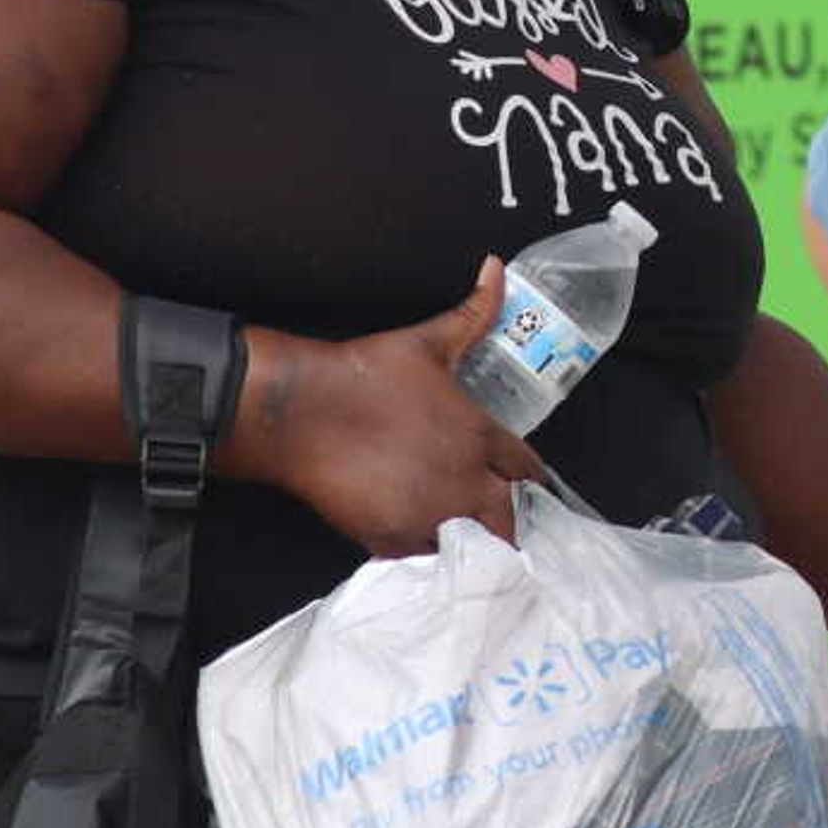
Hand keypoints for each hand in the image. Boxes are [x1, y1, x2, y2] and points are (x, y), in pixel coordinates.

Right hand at [271, 259, 549, 559]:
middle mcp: (463, 480)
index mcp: (478, 435)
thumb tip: (495, 268)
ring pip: (477, 543)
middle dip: (511, 514)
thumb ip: (474, 312)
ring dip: (477, 538)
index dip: (529, 476)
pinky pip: (429, 558)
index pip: (528, 469)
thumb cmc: (363, 373)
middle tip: (500, 512)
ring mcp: (430, 515)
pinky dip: (432, 552)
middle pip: (513, 516)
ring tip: (468, 533)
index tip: (524, 481)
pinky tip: (426, 539)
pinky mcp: (393, 538)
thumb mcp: (428, 341)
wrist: (297, 411)